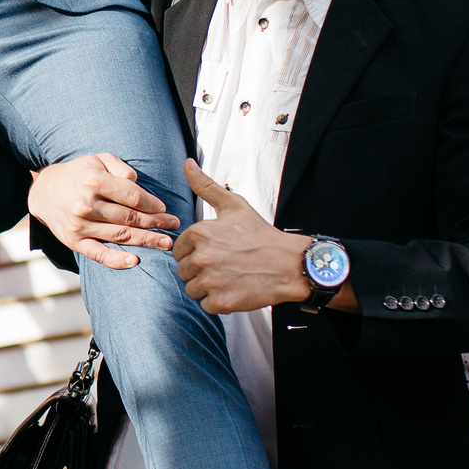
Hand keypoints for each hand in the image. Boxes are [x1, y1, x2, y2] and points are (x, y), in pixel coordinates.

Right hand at [28, 153, 179, 268]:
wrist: (43, 192)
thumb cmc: (78, 174)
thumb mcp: (97, 159)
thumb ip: (120, 168)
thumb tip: (139, 185)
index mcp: (92, 181)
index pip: (131, 196)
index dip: (152, 204)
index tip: (164, 209)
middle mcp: (85, 205)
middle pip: (129, 218)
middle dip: (155, 223)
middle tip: (174, 226)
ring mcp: (79, 226)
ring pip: (120, 236)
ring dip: (146, 241)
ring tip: (166, 243)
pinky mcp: (74, 242)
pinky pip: (99, 254)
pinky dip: (117, 260)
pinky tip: (135, 261)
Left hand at [172, 162, 306, 313]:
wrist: (290, 264)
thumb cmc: (260, 235)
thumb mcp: (234, 205)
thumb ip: (206, 186)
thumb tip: (187, 164)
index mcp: (200, 233)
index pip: (178, 251)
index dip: (195, 252)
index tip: (216, 251)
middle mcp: (202, 257)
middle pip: (183, 271)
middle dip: (200, 270)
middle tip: (225, 264)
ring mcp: (211, 281)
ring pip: (192, 289)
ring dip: (207, 287)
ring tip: (230, 276)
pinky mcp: (221, 302)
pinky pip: (205, 305)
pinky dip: (218, 301)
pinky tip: (234, 288)